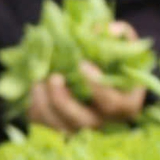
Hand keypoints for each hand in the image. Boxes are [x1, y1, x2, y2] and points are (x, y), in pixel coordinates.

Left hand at [25, 21, 146, 133]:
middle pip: (83, 122)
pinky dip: (35, 109)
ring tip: (36, 82)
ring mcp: (83, 129)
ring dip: (45, 105)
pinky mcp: (63, 129)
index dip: (96, 86)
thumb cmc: (117, 64)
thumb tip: (101, 29)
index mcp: (125, 106)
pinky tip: (33, 89)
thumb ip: (121, 36)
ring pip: (60, 127)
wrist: (106, 80)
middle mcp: (105, 123)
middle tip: (53, 77)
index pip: (112, 103)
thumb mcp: (126, 48)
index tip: (82, 63)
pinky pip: (44, 125)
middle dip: (64, 101)